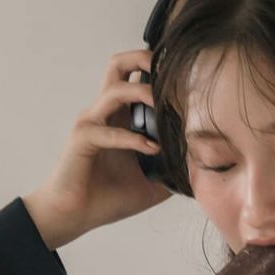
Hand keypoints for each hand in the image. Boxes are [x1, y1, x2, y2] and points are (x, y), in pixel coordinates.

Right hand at [27, 49, 173, 238]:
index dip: (157, 72)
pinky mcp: (83, 140)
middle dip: (143, 58)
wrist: (74, 216)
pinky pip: (108, 131)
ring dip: (141, 92)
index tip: (185, 77)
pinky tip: (152, 149)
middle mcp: (104, 113)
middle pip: (118, 65)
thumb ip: (172, 171)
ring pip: (114, 89)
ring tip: (163, 105)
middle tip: (168, 69)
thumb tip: (201, 171)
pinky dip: (133, 138)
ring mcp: (92, 123)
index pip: (136, 78)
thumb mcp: (151, 185)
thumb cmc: (107, 198)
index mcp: (120, 118)